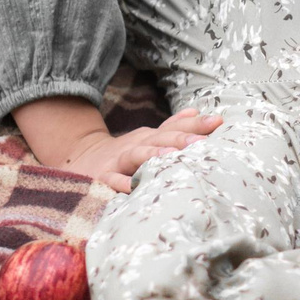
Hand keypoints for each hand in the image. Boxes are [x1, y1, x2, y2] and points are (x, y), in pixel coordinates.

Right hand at [53, 109, 221, 193]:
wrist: (80, 158)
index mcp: (150, 137)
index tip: (218, 121)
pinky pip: (112, 180)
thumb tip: (196, 111)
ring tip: (172, 157)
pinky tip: (133, 188)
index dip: (196, 125)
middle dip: (181, 139)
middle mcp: (136, 146)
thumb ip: (171, 127)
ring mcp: (118, 161)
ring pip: (137, 156)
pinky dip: (122, 184)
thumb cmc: (125, 153)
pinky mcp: (102, 177)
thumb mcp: (147, 138)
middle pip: (160, 139)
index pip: (175, 128)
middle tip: (202, 142)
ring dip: (153, 156)